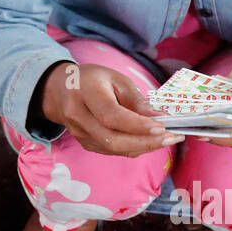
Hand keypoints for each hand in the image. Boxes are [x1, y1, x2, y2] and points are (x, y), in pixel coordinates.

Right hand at [39, 61, 176, 157]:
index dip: (136, 125)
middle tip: (171, 137)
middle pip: (112, 139)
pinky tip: (151, 141)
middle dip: (145, 142)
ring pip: (114, 148)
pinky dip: (134, 148)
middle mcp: (78, 116)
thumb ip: (136, 100)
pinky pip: (113, 151)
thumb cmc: (92, 81)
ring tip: (168, 140)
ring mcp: (80, 133)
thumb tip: (159, 118)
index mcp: (86, 93)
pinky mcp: (85, 144)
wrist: (59, 90)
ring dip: (144, 147)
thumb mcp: (116, 79)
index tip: (162, 126)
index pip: (111, 115)